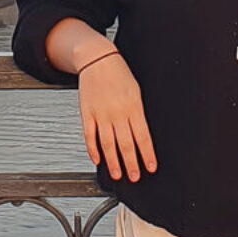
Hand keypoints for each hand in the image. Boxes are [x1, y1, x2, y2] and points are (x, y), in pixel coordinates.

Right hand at [77, 54, 156, 182]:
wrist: (97, 59)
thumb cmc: (120, 75)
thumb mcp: (136, 92)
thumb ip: (138, 114)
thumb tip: (141, 137)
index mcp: (134, 107)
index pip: (143, 137)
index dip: (147, 154)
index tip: (150, 167)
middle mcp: (117, 112)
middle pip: (125, 144)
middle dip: (131, 163)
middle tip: (134, 177)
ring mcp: (101, 114)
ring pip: (107, 144)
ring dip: (113, 162)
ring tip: (117, 174)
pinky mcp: (87, 113)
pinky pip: (89, 136)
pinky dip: (92, 150)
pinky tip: (97, 160)